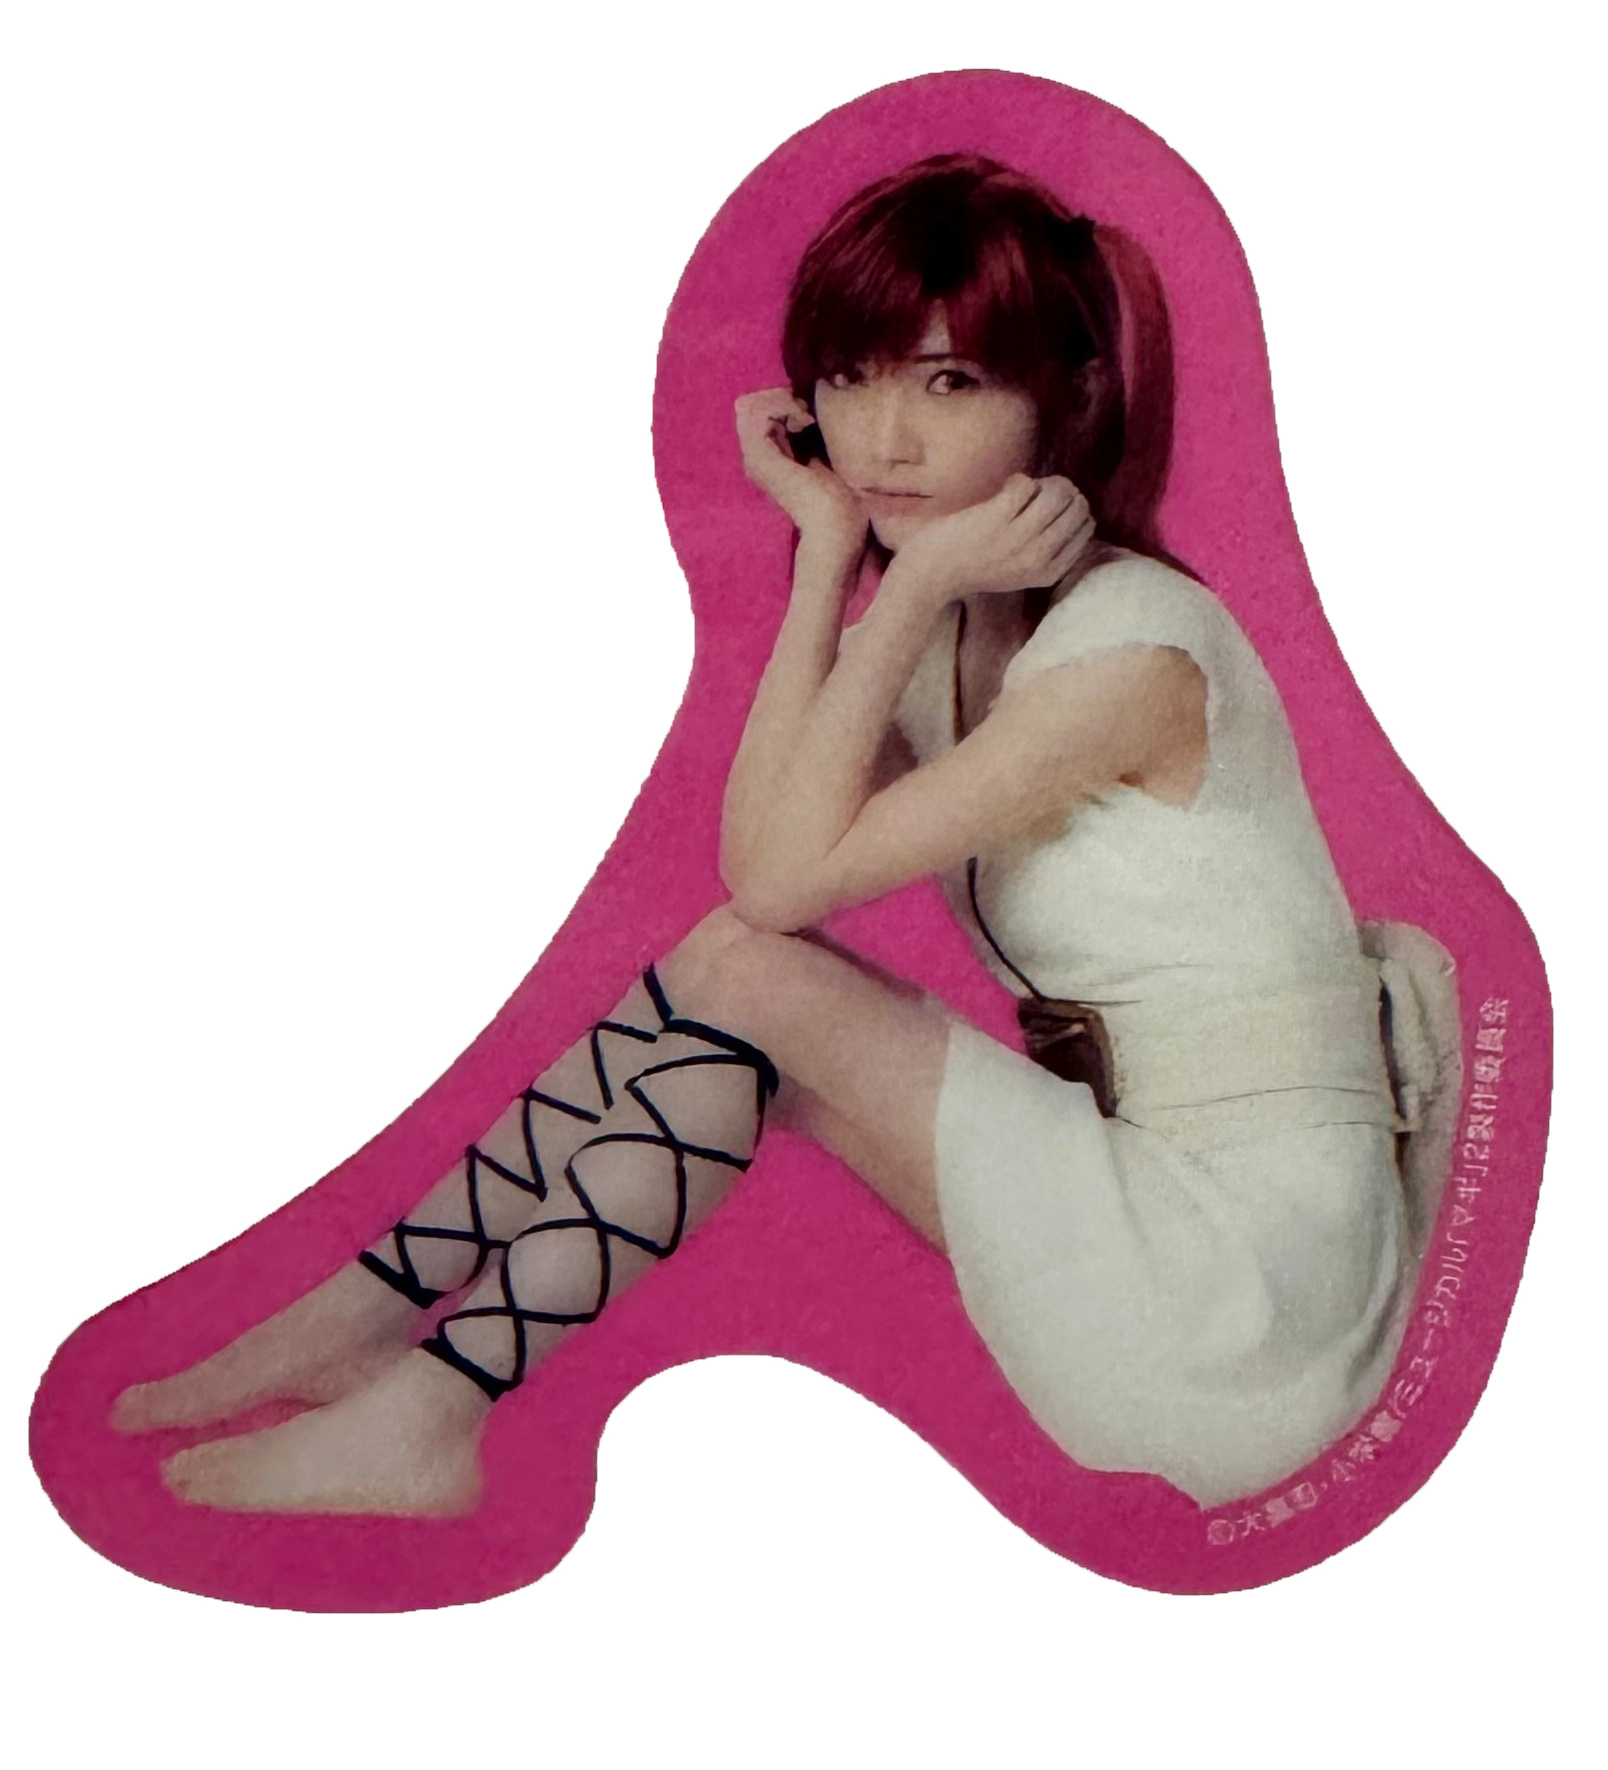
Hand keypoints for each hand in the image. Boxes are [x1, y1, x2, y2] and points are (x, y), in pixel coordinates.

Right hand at [734, 388, 866, 558]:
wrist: (837, 527)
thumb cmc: (840, 499)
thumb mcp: (824, 458)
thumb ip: (811, 437)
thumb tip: (812, 408)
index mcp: (769, 458)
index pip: (755, 412)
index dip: (779, 401)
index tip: (808, 412)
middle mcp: (756, 458)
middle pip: (749, 405)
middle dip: (779, 397)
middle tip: (807, 412)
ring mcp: (755, 459)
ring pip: (751, 406)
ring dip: (781, 401)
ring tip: (806, 416)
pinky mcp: (760, 458)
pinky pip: (757, 414)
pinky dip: (782, 407)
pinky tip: (805, 420)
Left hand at [889, 474, 1094, 606]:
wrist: (935, 573)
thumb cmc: (978, 566)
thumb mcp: (1023, 571)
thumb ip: (1050, 549)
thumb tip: (1077, 507)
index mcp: (1048, 572)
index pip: (1086, 530)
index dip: (1077, 509)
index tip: (1059, 505)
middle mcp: (1038, 557)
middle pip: (1076, 509)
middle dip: (1066, 492)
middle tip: (1045, 490)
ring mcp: (1017, 538)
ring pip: (1056, 494)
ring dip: (1047, 482)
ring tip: (1031, 487)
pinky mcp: (996, 518)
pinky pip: (1026, 485)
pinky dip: (1019, 481)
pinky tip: (1009, 488)